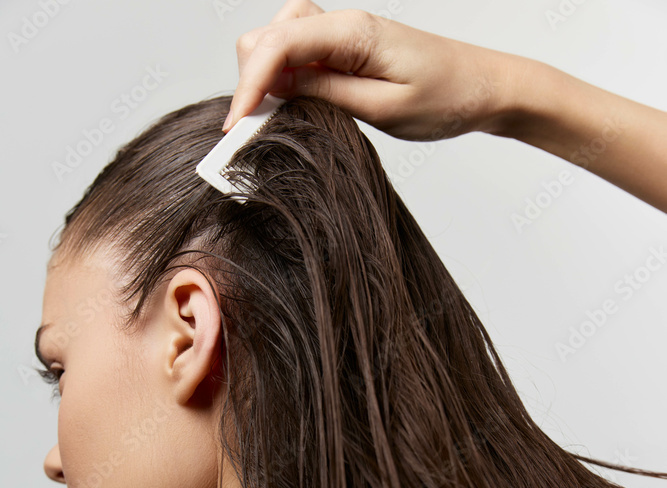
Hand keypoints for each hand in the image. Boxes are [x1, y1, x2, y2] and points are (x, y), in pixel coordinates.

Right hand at [222, 0, 525, 142]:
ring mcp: (343, 35)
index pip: (279, 45)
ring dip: (266, 77)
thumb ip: (327, 95)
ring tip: (272, 120)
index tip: (235, 125)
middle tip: (253, 128)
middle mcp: (343, 25)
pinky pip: (300, 55)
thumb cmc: (447, 97)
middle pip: (268, 35)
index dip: (248, 84)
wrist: (485, 87)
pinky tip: (294, 107)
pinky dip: (285, 78)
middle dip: (251, 79)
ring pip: (278, 41)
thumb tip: (278, 91)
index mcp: (353, 32)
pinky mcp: (347, 50)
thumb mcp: (384, 109)